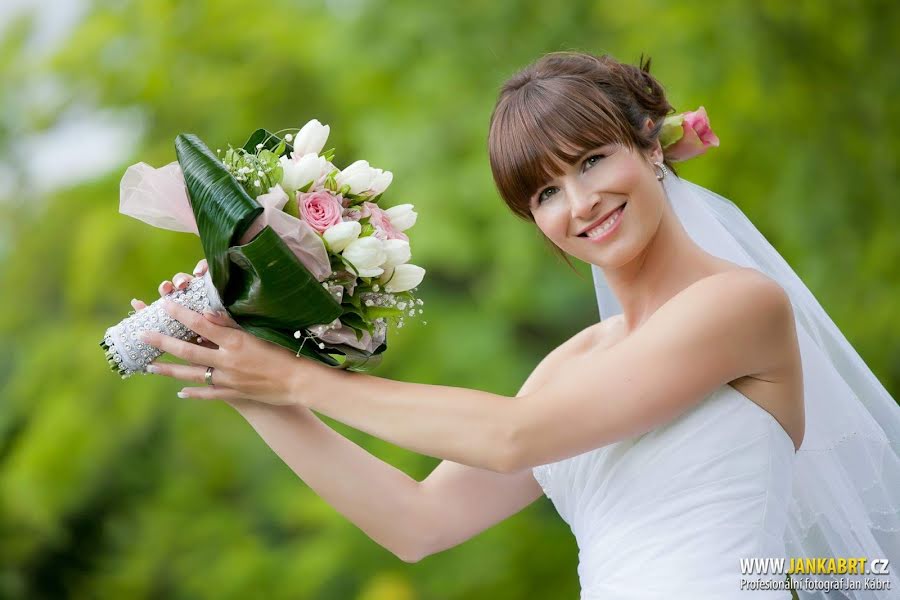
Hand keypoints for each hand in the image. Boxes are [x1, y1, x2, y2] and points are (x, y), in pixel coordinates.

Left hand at [136, 261, 313, 406]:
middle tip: (142, 334)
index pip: (201, 325)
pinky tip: (181, 392)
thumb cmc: (285, 351)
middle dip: (162, 342)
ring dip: (168, 370)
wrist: (301, 382)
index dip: (181, 313)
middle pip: (188, 350)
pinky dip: (193, 392)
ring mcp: (229, 380)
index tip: (164, 303)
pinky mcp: (234, 394)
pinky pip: (208, 394)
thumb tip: (207, 313)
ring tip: (149, 366)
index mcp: (236, 342)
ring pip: (191, 374)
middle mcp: (228, 361)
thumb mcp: (260, 332)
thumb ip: (233, 323)